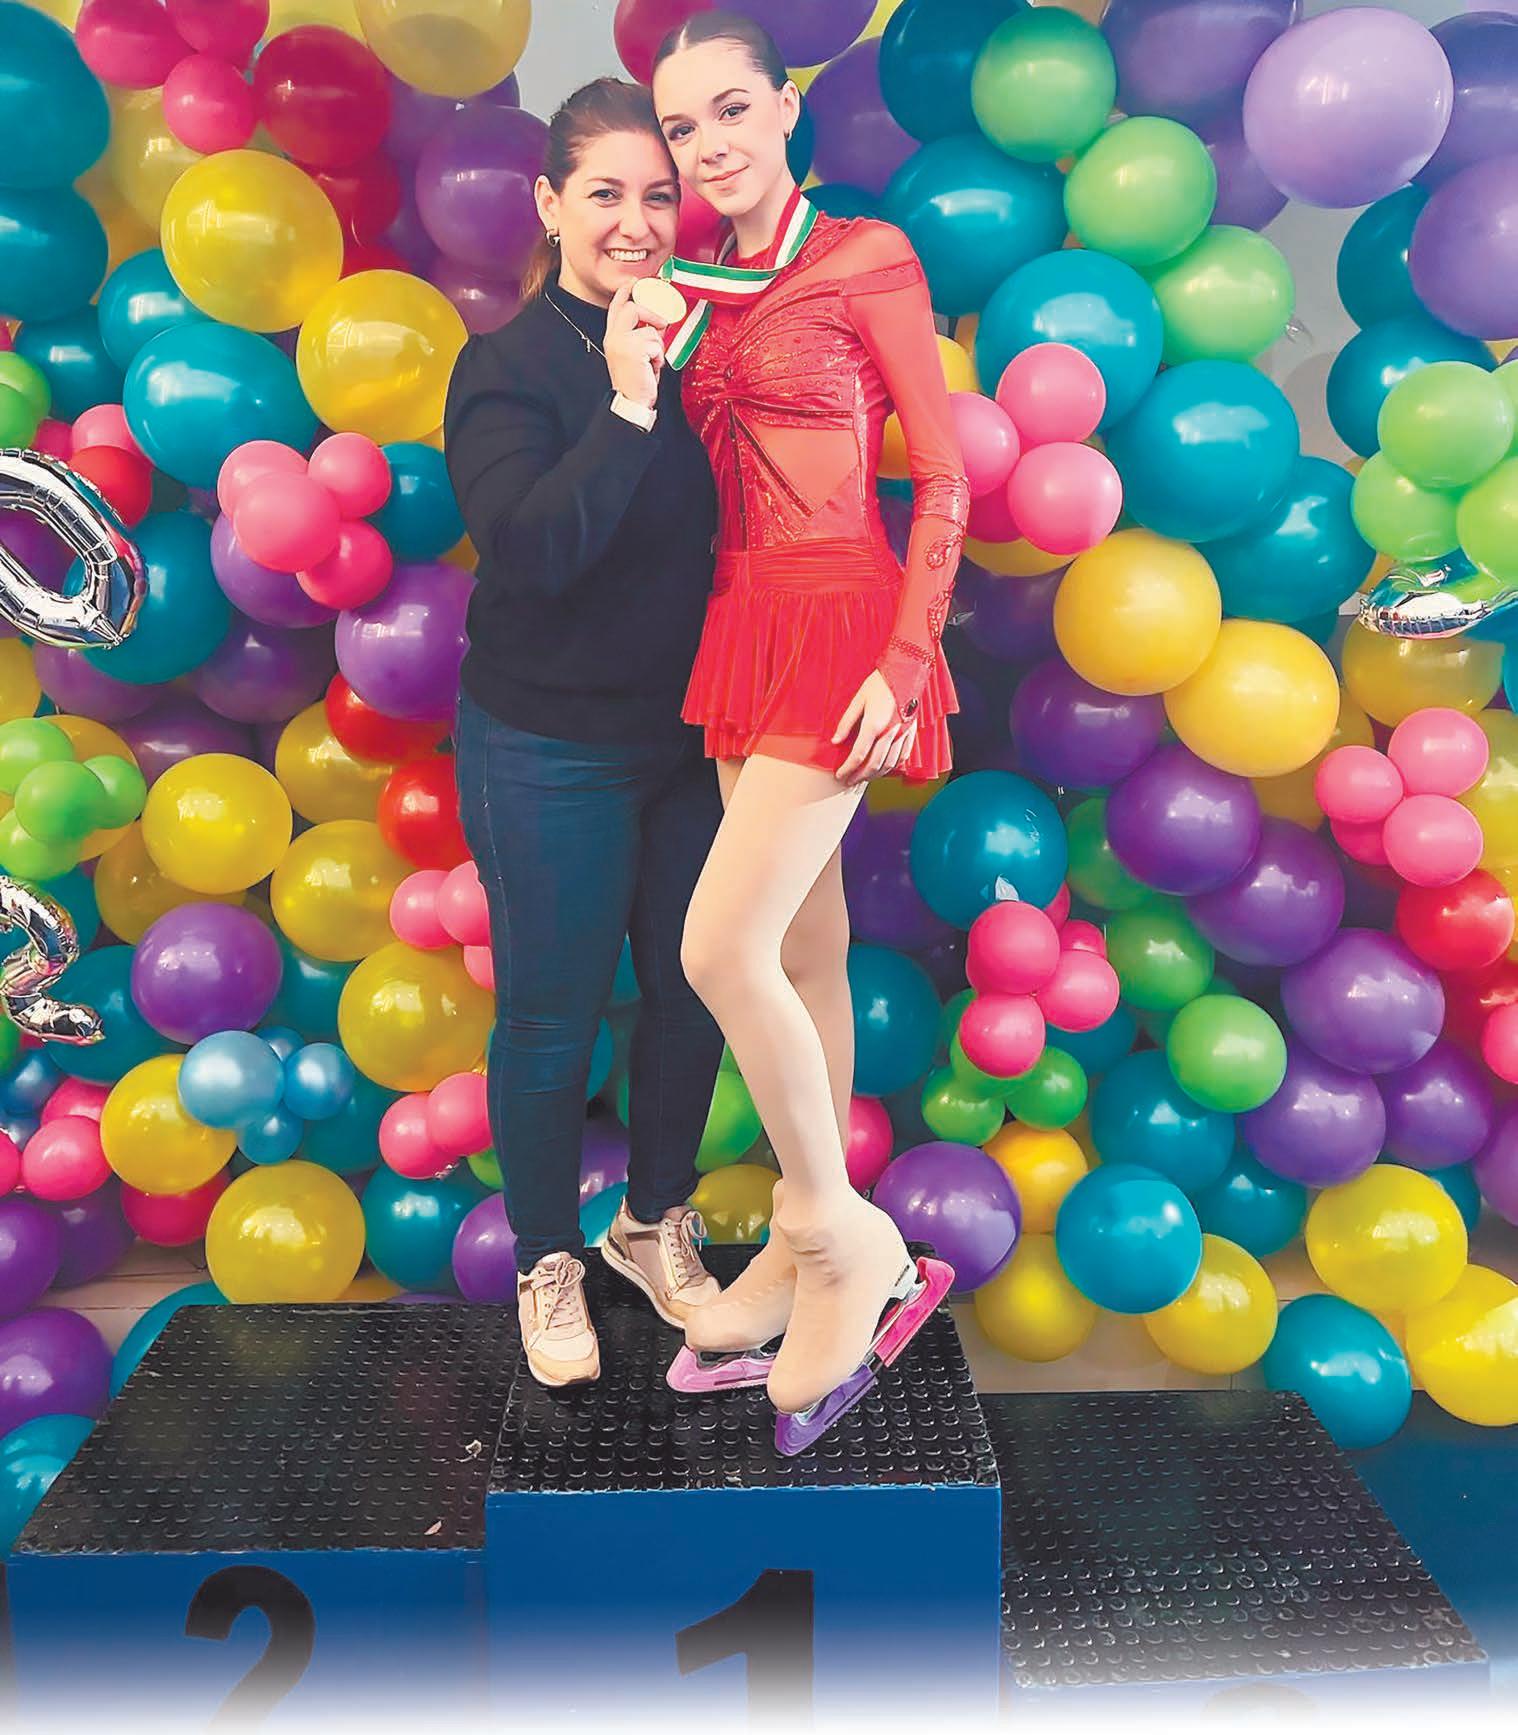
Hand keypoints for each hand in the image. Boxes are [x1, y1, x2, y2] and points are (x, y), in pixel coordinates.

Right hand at [604, 281, 667, 408]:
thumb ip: (638, 335)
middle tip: (661, 325)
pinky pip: (656, 344)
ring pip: (650, 330)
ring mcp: (622, 342)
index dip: (625, 292)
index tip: (634, 282)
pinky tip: (652, 368)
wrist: (631, 402)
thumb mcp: (633, 353)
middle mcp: (614, 337)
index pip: (616, 307)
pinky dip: (659, 357)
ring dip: (658, 346)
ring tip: (652, 361)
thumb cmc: (635, 381)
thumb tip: (656, 321)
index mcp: (612, 336)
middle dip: (651, 314)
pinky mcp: (633, 350)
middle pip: (633, 308)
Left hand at [832, 670, 916, 784]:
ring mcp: (902, 734)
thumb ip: (847, 722)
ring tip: (864, 778)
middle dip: (859, 776)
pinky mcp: (910, 732)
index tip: (839, 775)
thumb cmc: (881, 682)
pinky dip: (893, 766)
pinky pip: (903, 756)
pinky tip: (884, 768)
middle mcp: (890, 733)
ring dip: (875, 775)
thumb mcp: (858, 699)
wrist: (906, 671)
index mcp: (874, 725)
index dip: (847, 768)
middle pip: (874, 764)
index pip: (858, 755)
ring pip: (889, 764)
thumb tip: (836, 740)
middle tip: (849, 782)